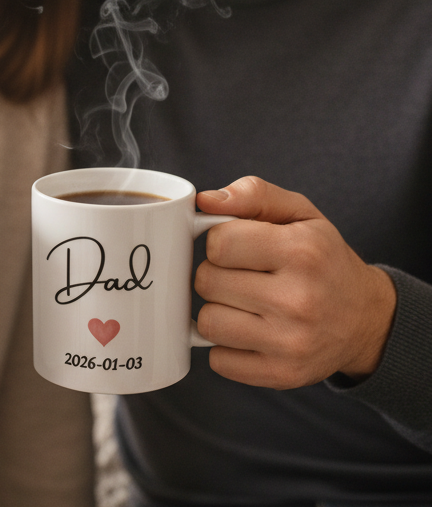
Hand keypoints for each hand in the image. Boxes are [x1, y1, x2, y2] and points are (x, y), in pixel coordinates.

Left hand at [194, 176, 395, 388]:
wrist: (366, 318)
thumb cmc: (321, 257)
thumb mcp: (299, 212)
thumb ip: (252, 194)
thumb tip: (205, 201)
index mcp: (301, 252)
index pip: (218, 243)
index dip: (219, 241)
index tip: (237, 245)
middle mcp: (298, 300)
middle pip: (206, 282)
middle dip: (215, 273)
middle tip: (241, 274)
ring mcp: (290, 343)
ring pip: (207, 322)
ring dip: (217, 310)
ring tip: (244, 302)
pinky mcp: (281, 375)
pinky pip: (218, 361)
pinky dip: (225, 346)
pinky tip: (249, 331)